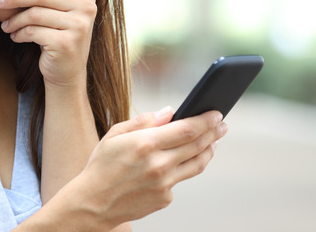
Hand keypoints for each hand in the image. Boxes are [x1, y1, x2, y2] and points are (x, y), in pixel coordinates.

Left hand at [0, 0, 95, 87]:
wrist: (67, 72)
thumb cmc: (62, 34)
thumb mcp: (69, 6)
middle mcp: (87, 8)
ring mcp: (79, 26)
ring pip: (35, 13)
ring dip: (14, 19)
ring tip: (5, 25)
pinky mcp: (66, 43)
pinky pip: (33, 31)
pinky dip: (20, 33)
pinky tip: (15, 37)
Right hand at [74, 107, 227, 226]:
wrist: (93, 203)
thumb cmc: (102, 164)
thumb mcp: (115, 135)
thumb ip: (145, 121)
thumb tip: (170, 111)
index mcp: (145, 144)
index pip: (187, 129)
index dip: (206, 120)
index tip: (216, 113)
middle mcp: (158, 164)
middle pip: (197, 145)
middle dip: (214, 133)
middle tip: (222, 125)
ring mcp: (164, 184)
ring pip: (197, 164)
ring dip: (208, 150)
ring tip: (213, 142)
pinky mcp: (165, 198)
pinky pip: (180, 179)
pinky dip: (183, 168)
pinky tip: (182, 161)